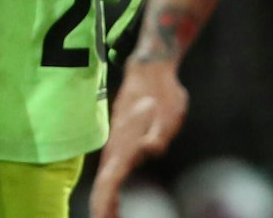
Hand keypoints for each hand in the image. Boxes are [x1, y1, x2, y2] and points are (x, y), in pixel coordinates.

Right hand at [89, 56, 188, 217]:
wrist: (151, 68)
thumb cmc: (163, 91)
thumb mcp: (170, 112)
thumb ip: (159, 133)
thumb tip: (150, 150)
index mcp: (126, 143)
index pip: (110, 180)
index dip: (105, 203)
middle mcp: (117, 146)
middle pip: (104, 184)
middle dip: (102, 208)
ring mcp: (118, 143)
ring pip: (107, 178)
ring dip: (106, 201)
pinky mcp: (123, 141)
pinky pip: (113, 171)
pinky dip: (111, 189)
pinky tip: (116, 199)